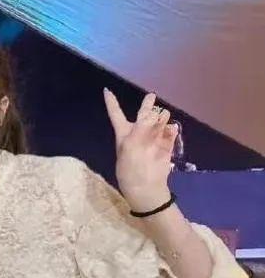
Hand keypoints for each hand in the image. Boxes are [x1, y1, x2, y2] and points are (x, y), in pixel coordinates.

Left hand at [103, 89, 177, 211]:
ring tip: (163, 116)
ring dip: (161, 117)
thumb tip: (155, 115)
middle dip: (147, 106)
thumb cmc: (131, 167)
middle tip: (152, 96)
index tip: (107, 90)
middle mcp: (138, 134)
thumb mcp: (130, 146)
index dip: (112, 102)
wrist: (146, 187)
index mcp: (123, 133)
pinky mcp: (166, 147)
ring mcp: (153, 140)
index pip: (116, 114)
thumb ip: (142, 128)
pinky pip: (170, 133)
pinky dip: (171, 129)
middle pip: (143, 115)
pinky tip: (171, 128)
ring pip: (158, 122)